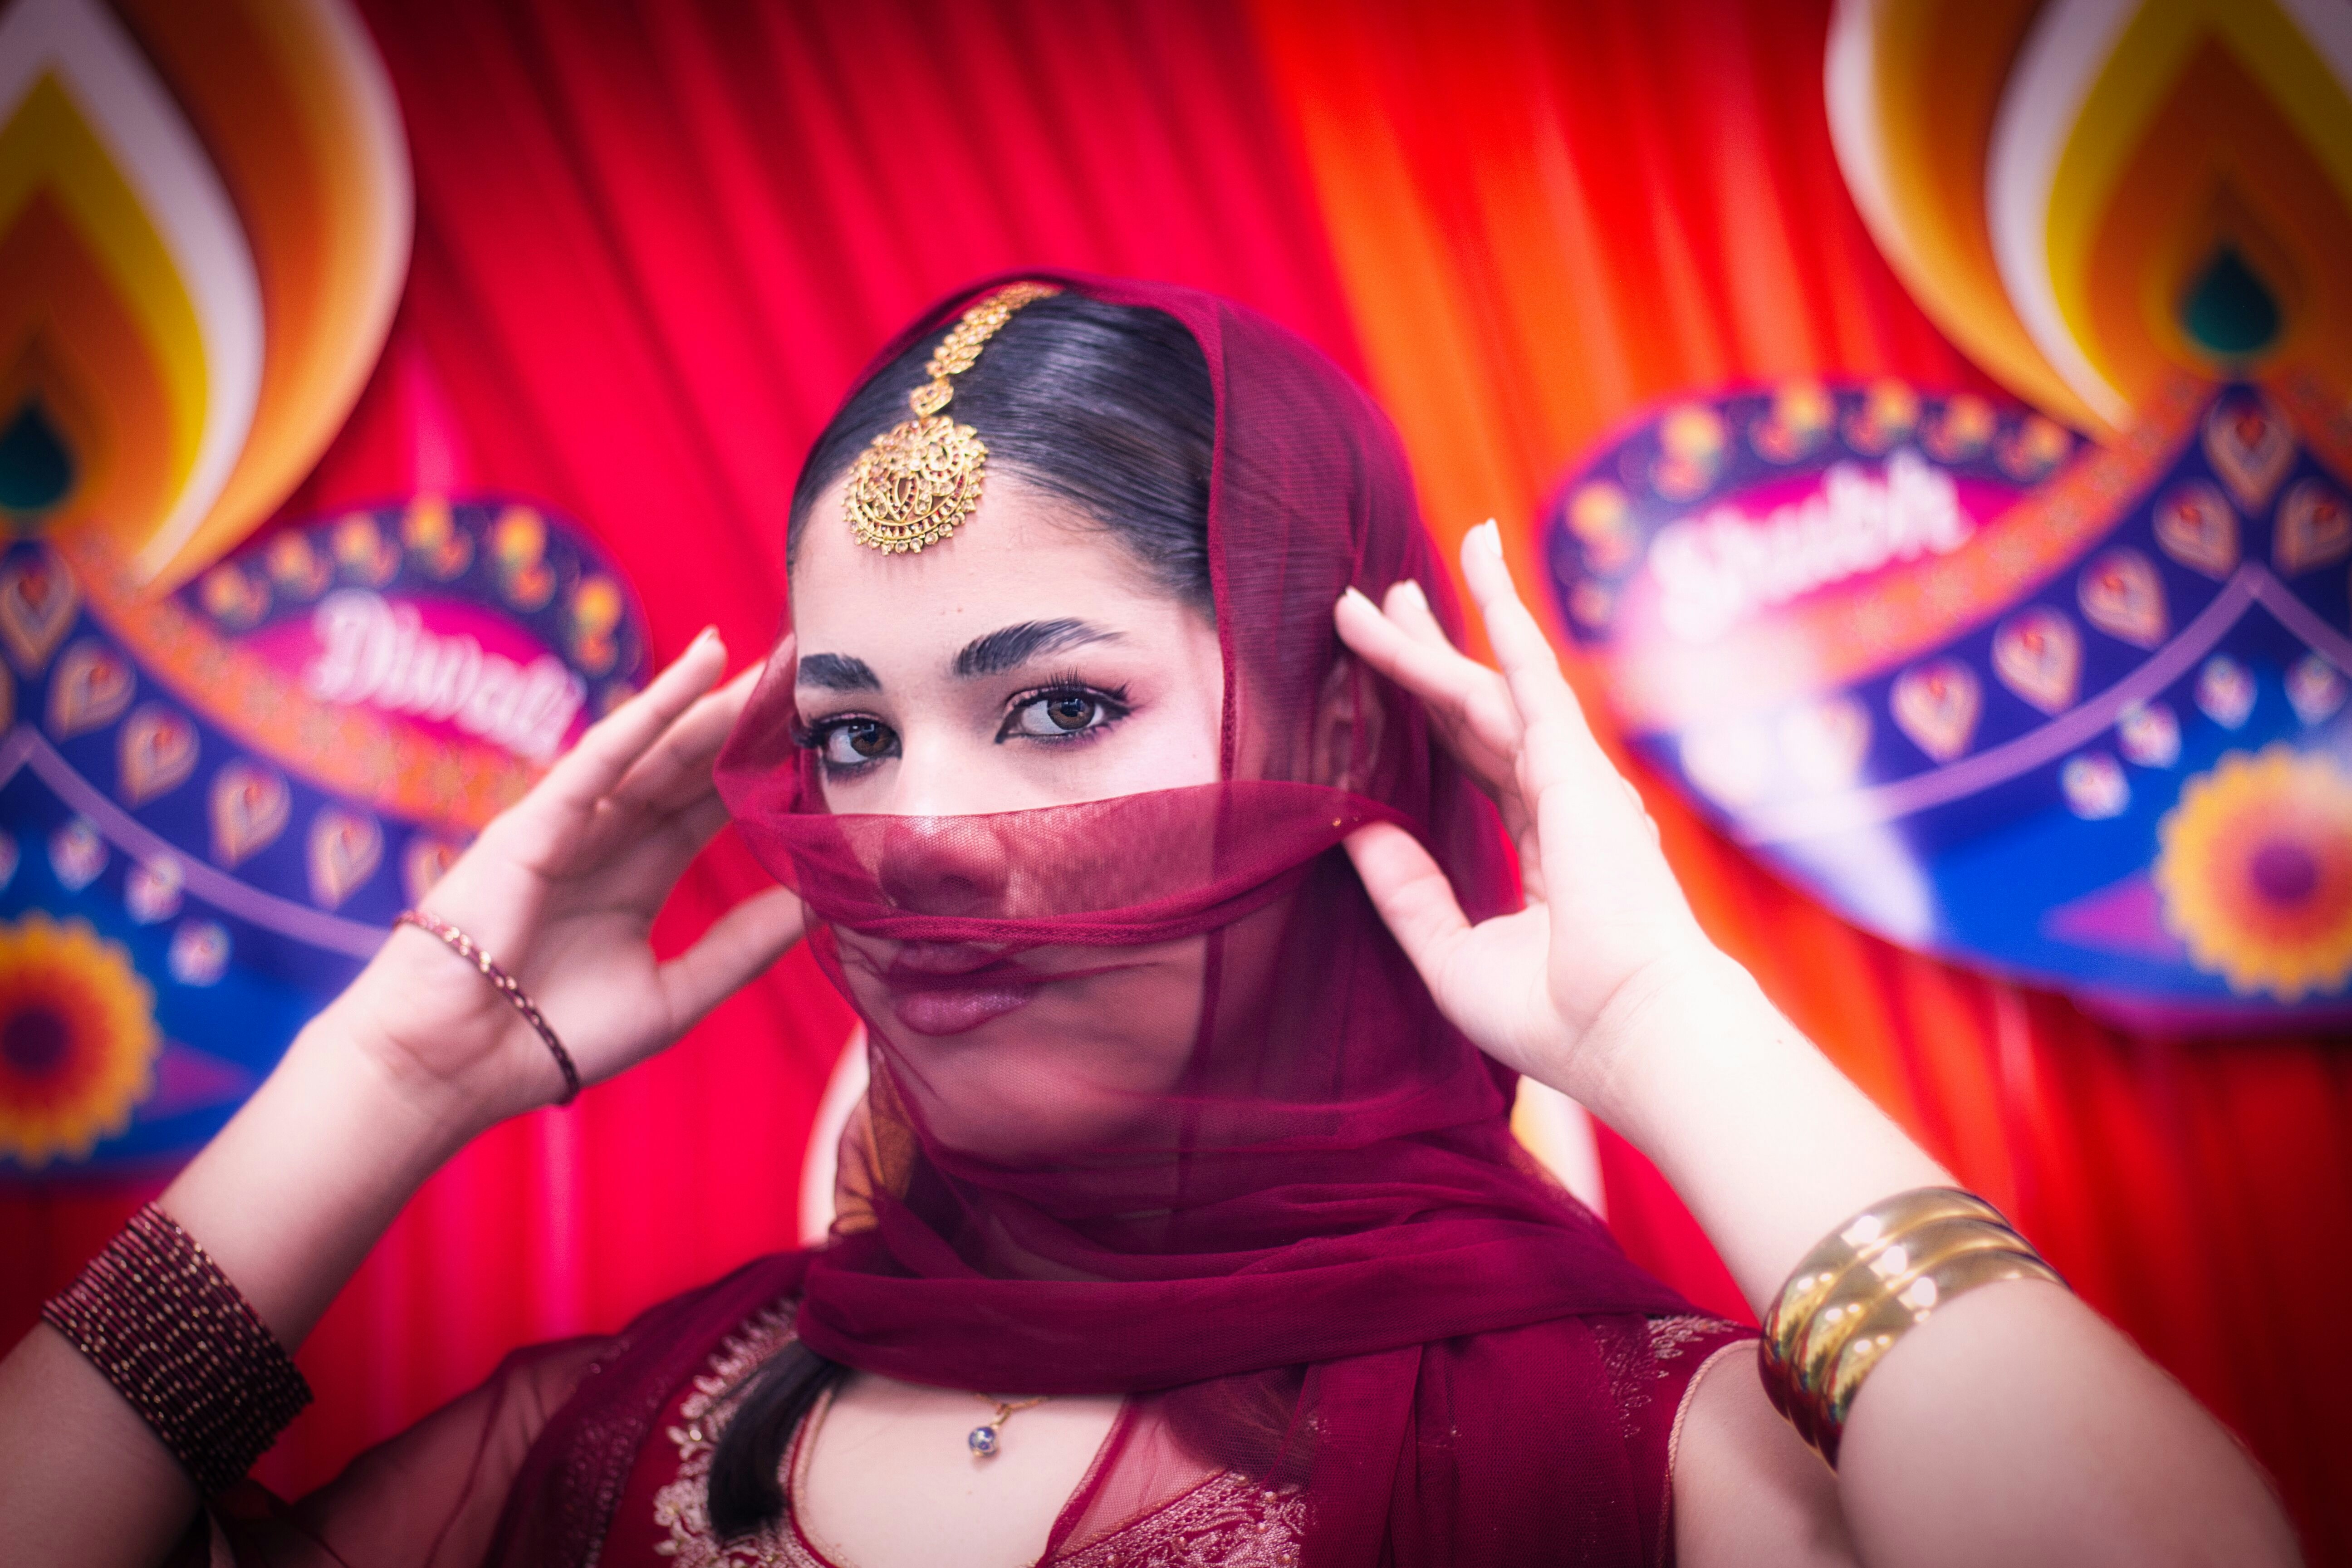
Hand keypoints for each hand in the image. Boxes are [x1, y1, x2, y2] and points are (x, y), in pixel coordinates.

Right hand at [323, 629, 804, 1127]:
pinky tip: (705, 665)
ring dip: (718, 700)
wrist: (454, 1068)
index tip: (827, 737)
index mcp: (638, 876)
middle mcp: (608, 838)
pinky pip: (605, 753)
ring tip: (779, 656)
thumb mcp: (675, 992)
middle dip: (750, 721)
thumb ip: (744, 945)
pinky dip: (655, 707)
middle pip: (693, 766)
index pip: (712, 808)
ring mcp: (571, 824)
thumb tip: (820, 903)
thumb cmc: (551, 1040)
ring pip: (661, 748)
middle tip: (815, 672)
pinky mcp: (537, 820)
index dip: (765, 771)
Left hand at [1333, 523, 1717, 1106]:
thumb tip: (1351, 827)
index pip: (1472, 766)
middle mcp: (1561, 804)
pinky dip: (1501, 605)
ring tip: (1372, 594)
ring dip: (1426, 638)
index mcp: (1545, 852)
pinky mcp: (1574, 758)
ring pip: (1481, 686)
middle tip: (1375, 608)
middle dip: (1423, 660)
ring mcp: (1571, 776)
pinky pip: (1525, 665)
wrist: (1634, 1030)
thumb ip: (1406, 890)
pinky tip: (1475, 549)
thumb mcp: (1451, 952)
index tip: (1383, 685)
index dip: (1426, 721)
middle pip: (1474, 712)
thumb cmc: (1560, 1019)